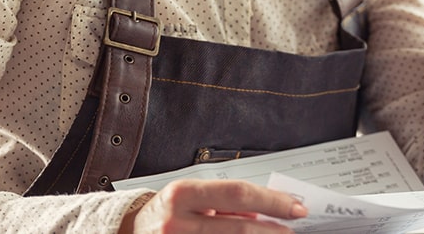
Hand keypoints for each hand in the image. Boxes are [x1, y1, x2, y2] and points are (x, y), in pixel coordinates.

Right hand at [118, 179, 307, 232]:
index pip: (238, 193)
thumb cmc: (164, 213)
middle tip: (291, 229)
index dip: (272, 201)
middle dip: (272, 229)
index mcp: (182, 194)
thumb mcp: (191, 198)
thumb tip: (264, 211)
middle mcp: (176, 221)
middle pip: (239, 227)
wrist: (127, 232)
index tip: (296, 208)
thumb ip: (225, 203)